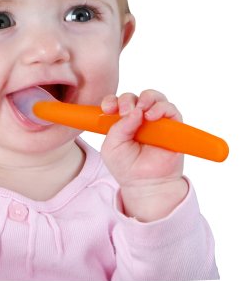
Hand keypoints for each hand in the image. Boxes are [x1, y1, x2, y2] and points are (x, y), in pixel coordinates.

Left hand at [100, 90, 187, 221]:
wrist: (144, 183)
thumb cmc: (126, 166)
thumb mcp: (111, 147)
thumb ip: (118, 128)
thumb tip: (134, 111)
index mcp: (121, 120)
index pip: (116, 102)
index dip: (111, 101)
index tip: (108, 109)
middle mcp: (138, 117)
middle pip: (134, 97)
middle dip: (127, 100)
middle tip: (125, 111)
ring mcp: (156, 120)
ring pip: (154, 97)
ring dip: (146, 99)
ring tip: (141, 111)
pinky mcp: (172, 125)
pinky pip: (170, 109)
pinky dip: (161, 108)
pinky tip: (151, 116)